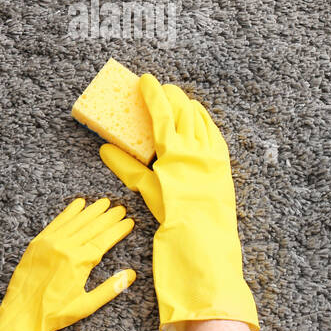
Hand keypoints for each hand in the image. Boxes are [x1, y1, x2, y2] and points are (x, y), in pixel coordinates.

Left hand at [3, 197, 137, 330]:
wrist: (22, 314)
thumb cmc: (55, 314)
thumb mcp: (86, 305)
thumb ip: (110, 289)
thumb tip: (131, 274)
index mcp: (78, 262)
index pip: (103, 240)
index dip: (117, 230)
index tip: (129, 222)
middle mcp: (64, 248)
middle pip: (91, 228)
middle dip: (108, 217)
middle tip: (121, 208)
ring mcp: (49, 243)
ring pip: (75, 222)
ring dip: (91, 211)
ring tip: (104, 202)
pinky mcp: (37, 243)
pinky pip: (56, 223)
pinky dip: (68, 213)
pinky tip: (78, 204)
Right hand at [100, 74, 257, 330]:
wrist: (206, 250)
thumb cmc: (174, 224)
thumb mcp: (148, 194)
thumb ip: (129, 168)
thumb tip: (106, 148)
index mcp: (175, 153)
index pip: (163, 112)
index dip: (153, 93)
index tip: (144, 79)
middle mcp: (197, 150)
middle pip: (184, 110)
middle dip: (171, 96)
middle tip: (159, 89)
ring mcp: (214, 156)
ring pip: (202, 119)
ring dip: (189, 107)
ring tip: (178, 101)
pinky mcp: (225, 166)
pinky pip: (215, 135)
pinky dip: (206, 123)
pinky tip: (200, 122)